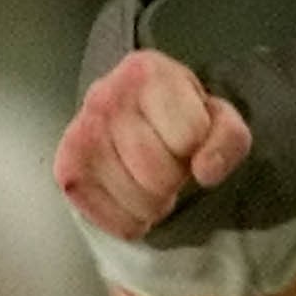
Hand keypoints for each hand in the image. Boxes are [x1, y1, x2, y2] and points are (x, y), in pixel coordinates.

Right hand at [53, 48, 251, 239]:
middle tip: (166, 168)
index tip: (186, 142)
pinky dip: (131, 222)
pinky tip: (130, 198)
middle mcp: (105, 97)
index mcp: (147, 73)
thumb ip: (228, 139)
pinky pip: (115, 222)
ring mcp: (80, 135)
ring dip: (153, 205)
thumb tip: (206, 171)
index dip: (196, 149)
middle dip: (172, 181)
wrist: (128, 117)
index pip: (188, 137)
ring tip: (147, 182)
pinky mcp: (67, 172)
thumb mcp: (215, 117)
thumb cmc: (175, 117)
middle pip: (158, 174)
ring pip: (138, 201)